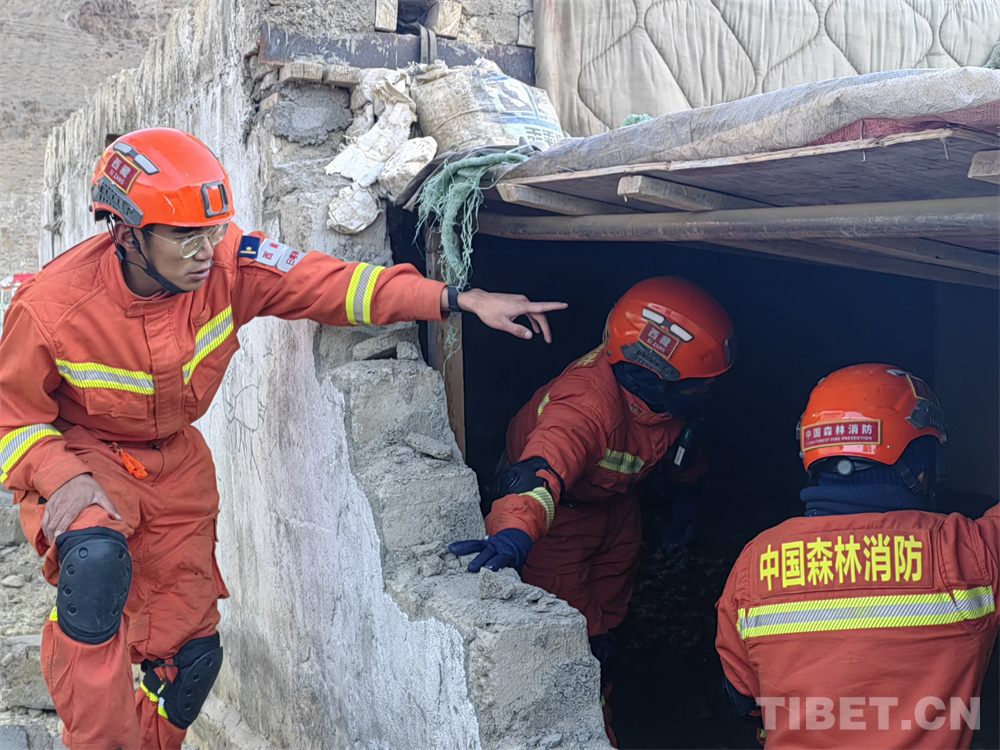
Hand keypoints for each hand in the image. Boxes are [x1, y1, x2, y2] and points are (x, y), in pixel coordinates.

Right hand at [42, 474, 120, 542]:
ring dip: (49, 534)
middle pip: (56, 521)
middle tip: (56, 548)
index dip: (63, 526)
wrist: (72, 475)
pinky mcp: (49, 505)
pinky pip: (45, 519)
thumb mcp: (100, 494)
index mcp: (77, 501)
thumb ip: (109, 506)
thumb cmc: (88, 487)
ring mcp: (55, 504)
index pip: (68, 515)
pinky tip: (49, 538)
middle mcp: (64, 503)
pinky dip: (45, 529)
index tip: (59, 537)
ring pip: (48, 521)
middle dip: (54, 535)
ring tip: (53, 546)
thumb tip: (120, 519)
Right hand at [448, 528, 532, 571]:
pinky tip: (451, 547)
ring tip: (454, 551)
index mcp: (508, 554)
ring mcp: (489, 543)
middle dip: (479, 560)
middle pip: (487, 553)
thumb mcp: (516, 567)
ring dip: (465, 549)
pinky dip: (461, 545)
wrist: (516, 541)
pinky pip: (471, 543)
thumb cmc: (514, 559)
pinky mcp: (482, 541)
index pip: (501, 558)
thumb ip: (511, 576)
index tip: (488, 569)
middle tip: (471, 568)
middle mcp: (498, 547)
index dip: (495, 563)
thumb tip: (506, 593)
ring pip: (477, 545)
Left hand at [450, 288, 566, 342]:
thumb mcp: (502, 324)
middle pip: (539, 313)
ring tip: (542, 335)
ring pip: (533, 312)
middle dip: (545, 327)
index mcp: (521, 306)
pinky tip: (531, 327)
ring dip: (538, 323)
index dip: (555, 306)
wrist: (479, 301)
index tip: (564, 305)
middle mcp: (522, 301)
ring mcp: (519, 300)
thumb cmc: (488, 311)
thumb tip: (530, 335)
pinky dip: (531, 319)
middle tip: (548, 339)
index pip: (542, 307)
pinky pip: (528, 310)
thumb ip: (517, 330)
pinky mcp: (515, 301)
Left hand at [661, 484, 698, 553]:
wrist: (683, 485)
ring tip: (664, 541)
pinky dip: (670, 529)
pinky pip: (675, 524)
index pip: (687, 539)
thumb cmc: (683, 502)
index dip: (680, 545)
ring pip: (678, 530)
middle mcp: (690, 521)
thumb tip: (673, 544)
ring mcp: (685, 516)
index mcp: (693, 524)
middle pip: (683, 535)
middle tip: (666, 547)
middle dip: (674, 541)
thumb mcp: (680, 518)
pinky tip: (664, 532)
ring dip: (672, 536)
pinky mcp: (679, 511)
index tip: (671, 550)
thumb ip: (677, 531)